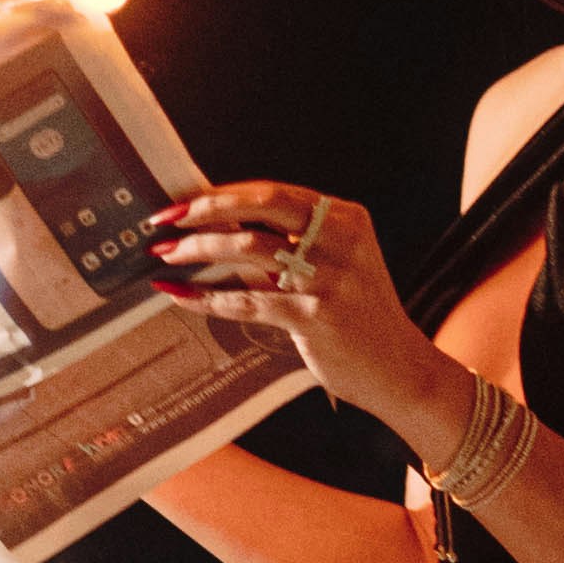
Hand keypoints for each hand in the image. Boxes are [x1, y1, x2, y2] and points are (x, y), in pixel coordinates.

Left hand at [145, 177, 460, 462]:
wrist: (400, 370)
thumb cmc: (359, 318)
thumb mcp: (335, 267)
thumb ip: (288, 246)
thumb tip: (218, 227)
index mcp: (345, 218)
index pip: (272, 192)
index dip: (221, 194)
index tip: (180, 202)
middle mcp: (340, 240)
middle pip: (259, 207)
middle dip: (203, 210)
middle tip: (162, 222)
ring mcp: (330, 278)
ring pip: (248, 249)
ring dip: (198, 250)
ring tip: (166, 257)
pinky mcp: (316, 317)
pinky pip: (247, 301)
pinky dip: (207, 298)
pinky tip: (180, 296)